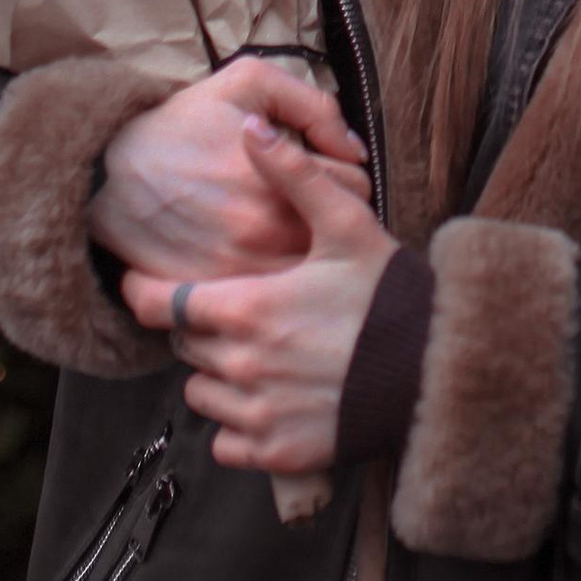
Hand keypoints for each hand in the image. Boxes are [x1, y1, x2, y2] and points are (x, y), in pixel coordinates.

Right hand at [90, 55, 368, 287]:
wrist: (106, 171)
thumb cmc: (180, 122)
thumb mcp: (246, 82)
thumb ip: (312, 105)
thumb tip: (352, 147)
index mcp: (279, 177)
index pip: (355, 189)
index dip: (343, 176)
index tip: (323, 172)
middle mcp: (264, 230)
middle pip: (336, 235)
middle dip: (331, 216)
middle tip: (308, 202)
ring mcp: (238, 269)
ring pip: (308, 272)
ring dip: (306, 253)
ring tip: (284, 229)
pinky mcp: (212, 295)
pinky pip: (266, 297)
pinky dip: (271, 279)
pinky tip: (257, 254)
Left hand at [120, 125, 397, 477]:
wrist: (435, 371)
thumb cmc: (390, 296)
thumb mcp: (347, 226)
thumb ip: (294, 175)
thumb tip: (251, 128)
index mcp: (249, 309)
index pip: (164, 305)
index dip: (149, 293)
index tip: (145, 286)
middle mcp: (243, 366)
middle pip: (187, 345)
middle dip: (202, 327)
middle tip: (236, 313)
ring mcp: (258, 414)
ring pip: (201, 393)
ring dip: (215, 375)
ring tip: (257, 355)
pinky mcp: (277, 453)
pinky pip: (226, 442)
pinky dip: (237, 424)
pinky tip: (268, 399)